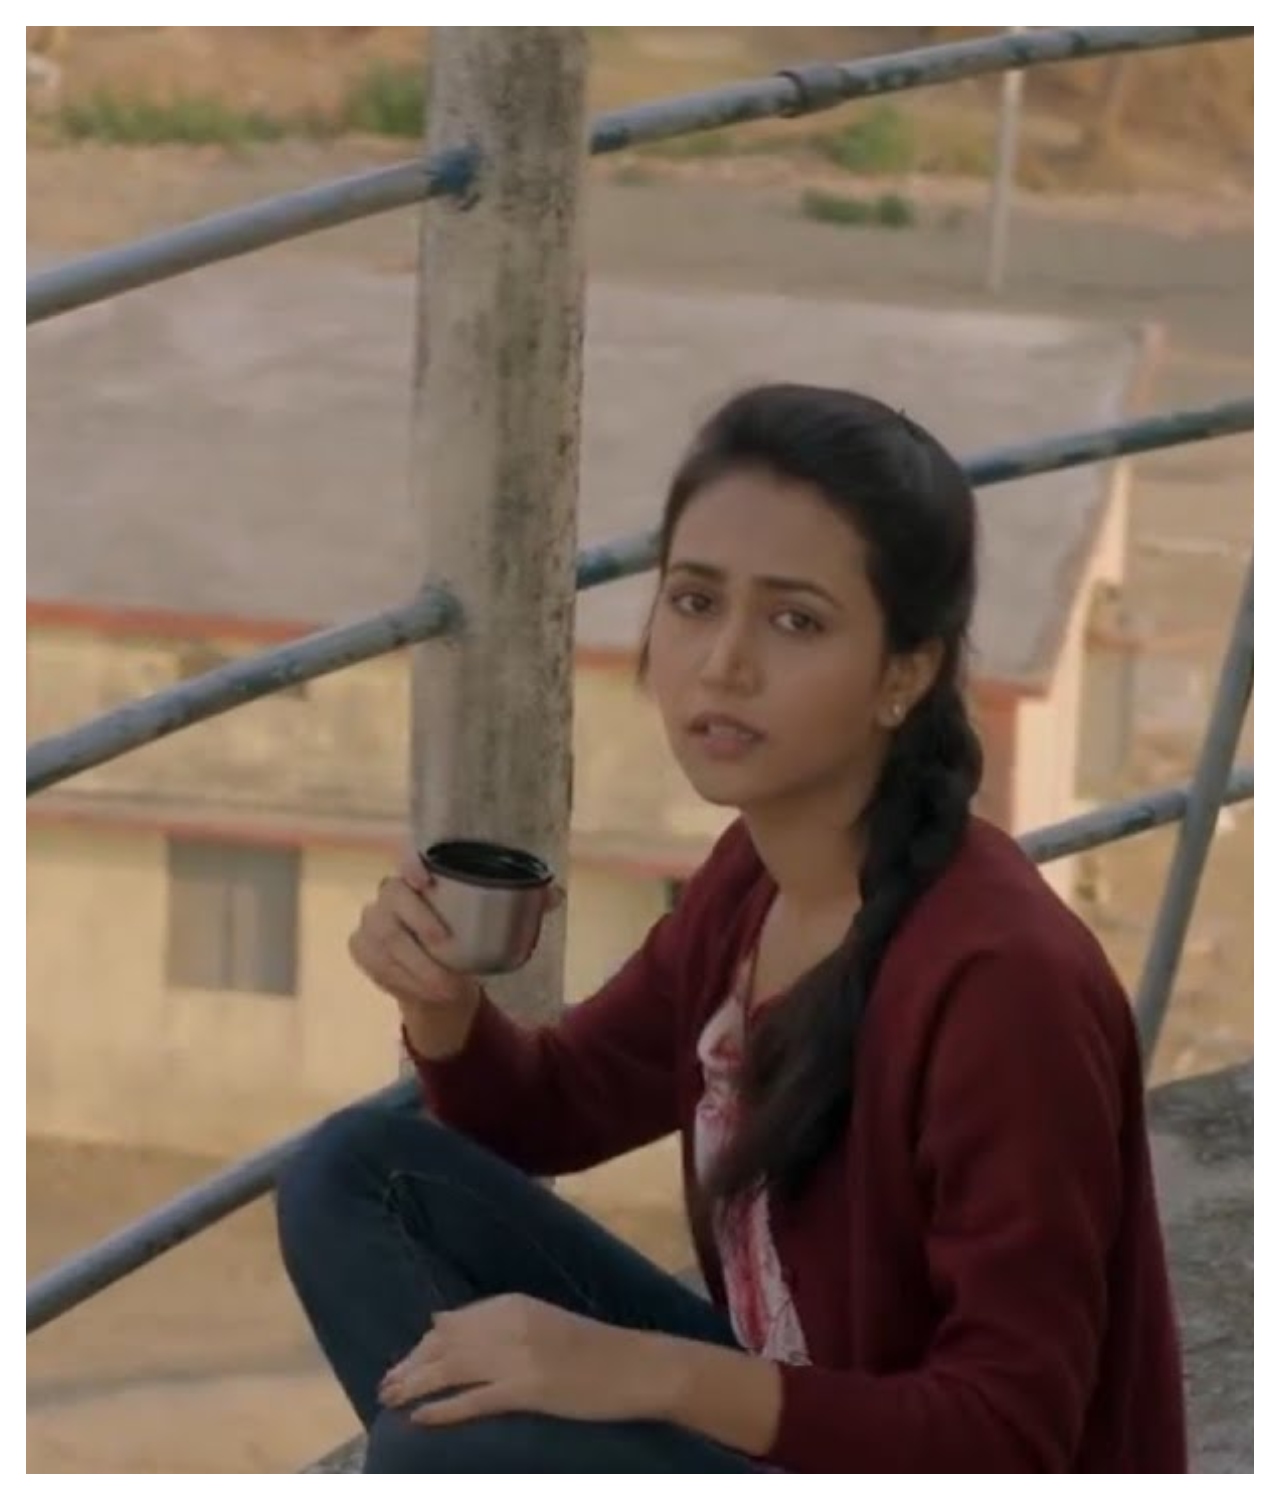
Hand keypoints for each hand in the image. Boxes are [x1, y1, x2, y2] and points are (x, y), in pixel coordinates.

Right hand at [349, 849, 563, 1012]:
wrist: (441, 976)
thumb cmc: (469, 935)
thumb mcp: (496, 919)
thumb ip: (525, 902)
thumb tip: (556, 894)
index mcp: (421, 873)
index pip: (406, 855)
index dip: (410, 863)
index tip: (426, 880)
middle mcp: (390, 890)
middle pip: (394, 901)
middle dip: (421, 927)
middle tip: (448, 954)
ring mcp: (371, 919)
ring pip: (385, 939)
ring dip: (415, 965)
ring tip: (446, 987)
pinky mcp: (361, 948)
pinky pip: (375, 963)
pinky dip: (399, 979)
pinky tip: (421, 991)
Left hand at [378, 1294, 672, 1427]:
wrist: (634, 1365)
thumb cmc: (590, 1347)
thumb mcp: (537, 1320)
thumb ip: (491, 1320)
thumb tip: (439, 1321)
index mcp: (512, 1304)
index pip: (452, 1324)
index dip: (421, 1347)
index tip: (401, 1364)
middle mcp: (509, 1324)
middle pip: (445, 1346)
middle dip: (410, 1367)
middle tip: (384, 1387)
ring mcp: (518, 1357)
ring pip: (451, 1370)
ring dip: (415, 1386)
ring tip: (389, 1401)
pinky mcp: (528, 1389)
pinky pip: (475, 1399)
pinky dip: (443, 1409)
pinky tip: (420, 1419)